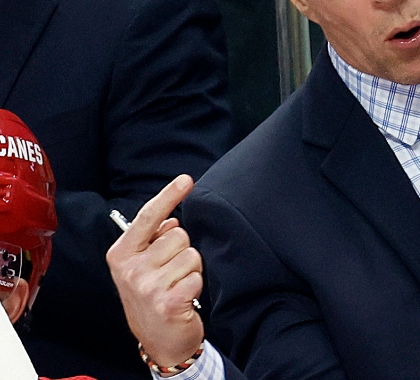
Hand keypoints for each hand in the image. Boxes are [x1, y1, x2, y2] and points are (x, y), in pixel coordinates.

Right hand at [107, 174, 203, 374]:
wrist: (158, 340)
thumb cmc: (153, 296)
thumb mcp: (143, 266)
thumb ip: (154, 240)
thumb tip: (172, 220)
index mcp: (121, 254)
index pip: (148, 216)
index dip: (169, 196)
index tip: (187, 179)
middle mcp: (130, 268)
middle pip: (179, 235)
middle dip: (183, 251)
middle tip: (172, 273)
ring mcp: (147, 285)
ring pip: (192, 254)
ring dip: (192, 270)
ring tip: (178, 285)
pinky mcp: (167, 301)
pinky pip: (197, 276)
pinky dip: (196, 286)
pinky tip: (184, 299)